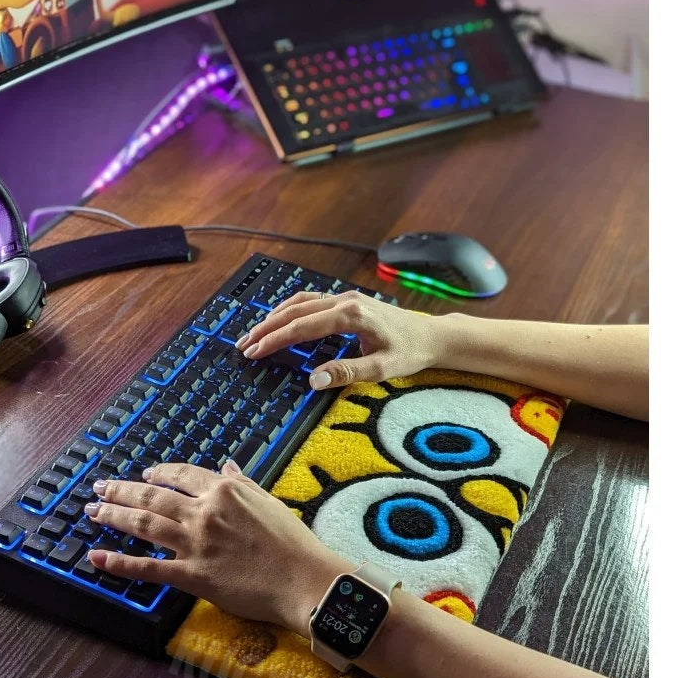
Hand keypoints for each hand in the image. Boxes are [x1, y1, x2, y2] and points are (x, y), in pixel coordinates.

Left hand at [85, 461, 350, 632]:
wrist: (304, 580)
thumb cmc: (293, 544)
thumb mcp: (269, 502)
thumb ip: (244, 483)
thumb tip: (227, 465)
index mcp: (225, 491)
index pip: (182, 475)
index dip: (158, 473)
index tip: (144, 474)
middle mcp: (205, 512)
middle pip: (152, 495)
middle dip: (122, 489)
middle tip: (100, 487)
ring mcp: (195, 543)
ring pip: (144, 523)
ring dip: (113, 515)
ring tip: (92, 511)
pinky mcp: (192, 575)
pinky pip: (149, 567)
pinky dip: (120, 561)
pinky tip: (97, 556)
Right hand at [235, 289, 448, 389]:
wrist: (432, 336)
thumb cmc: (410, 352)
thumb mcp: (381, 369)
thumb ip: (346, 373)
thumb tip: (313, 380)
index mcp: (351, 315)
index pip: (302, 327)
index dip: (275, 340)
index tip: (255, 352)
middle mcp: (345, 301)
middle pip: (295, 311)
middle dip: (266, 328)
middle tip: (244, 345)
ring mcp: (346, 297)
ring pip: (300, 302)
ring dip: (275, 317)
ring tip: (255, 334)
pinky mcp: (348, 300)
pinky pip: (311, 301)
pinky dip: (290, 310)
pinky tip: (280, 320)